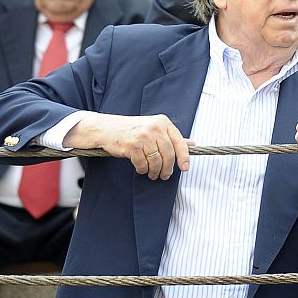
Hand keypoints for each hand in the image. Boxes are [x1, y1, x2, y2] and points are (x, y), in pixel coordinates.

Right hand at [65, 113, 191, 179]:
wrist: (106, 128)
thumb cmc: (131, 129)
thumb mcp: (153, 128)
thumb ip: (171, 136)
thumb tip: (192, 143)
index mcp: (162, 122)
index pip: (179, 142)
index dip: (184, 157)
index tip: (184, 168)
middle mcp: (154, 128)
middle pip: (168, 154)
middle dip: (168, 168)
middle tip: (165, 175)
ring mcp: (143, 136)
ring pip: (156, 161)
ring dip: (155, 171)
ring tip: (153, 174)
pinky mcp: (132, 145)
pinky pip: (143, 164)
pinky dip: (143, 169)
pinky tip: (141, 168)